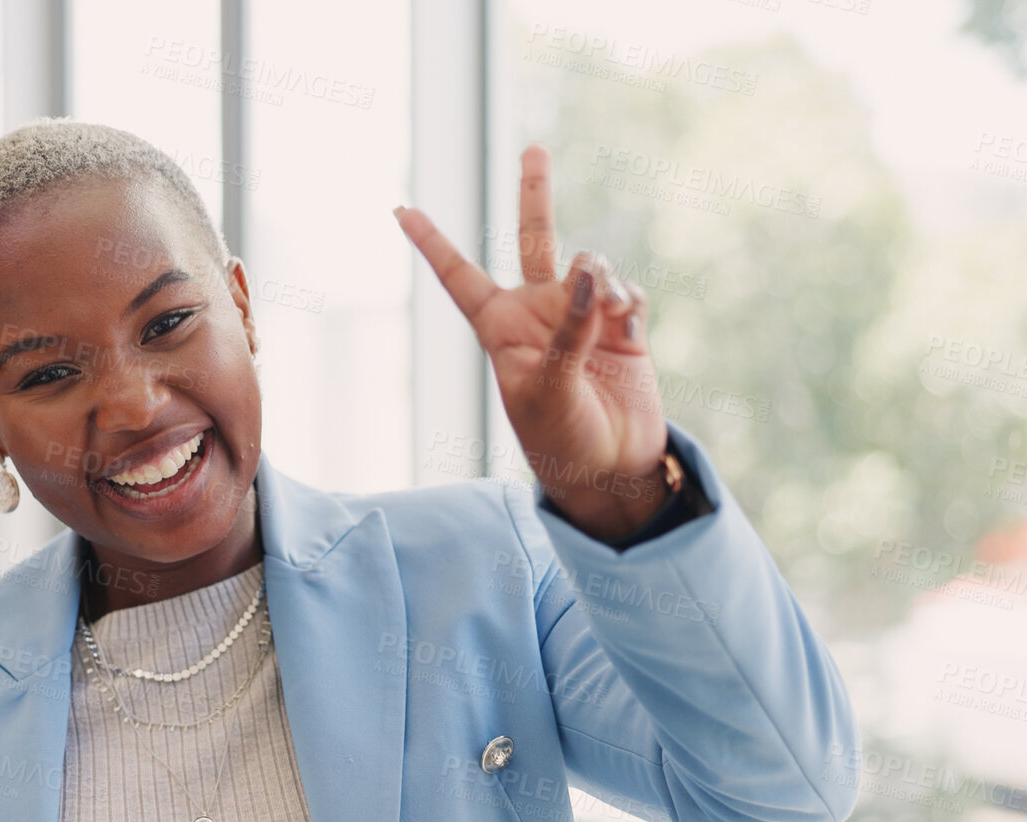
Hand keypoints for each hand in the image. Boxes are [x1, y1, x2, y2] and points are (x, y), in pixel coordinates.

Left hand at [394, 144, 669, 542]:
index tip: (400, 209)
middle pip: (533, 239)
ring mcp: (582, 315)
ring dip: (601, 277)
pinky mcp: (624, 326)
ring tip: (609, 309)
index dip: (432, 243)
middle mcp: (539, 312)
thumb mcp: (548, 391)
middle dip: (535, 193)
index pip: (459, 276)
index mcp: (500, 328)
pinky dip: (626, 298)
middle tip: (533, 148)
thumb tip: (590, 272)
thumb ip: (568, 331)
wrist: (612, 468)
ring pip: (592, 263)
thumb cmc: (561, 440)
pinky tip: (627, 321)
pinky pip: (626, 290)